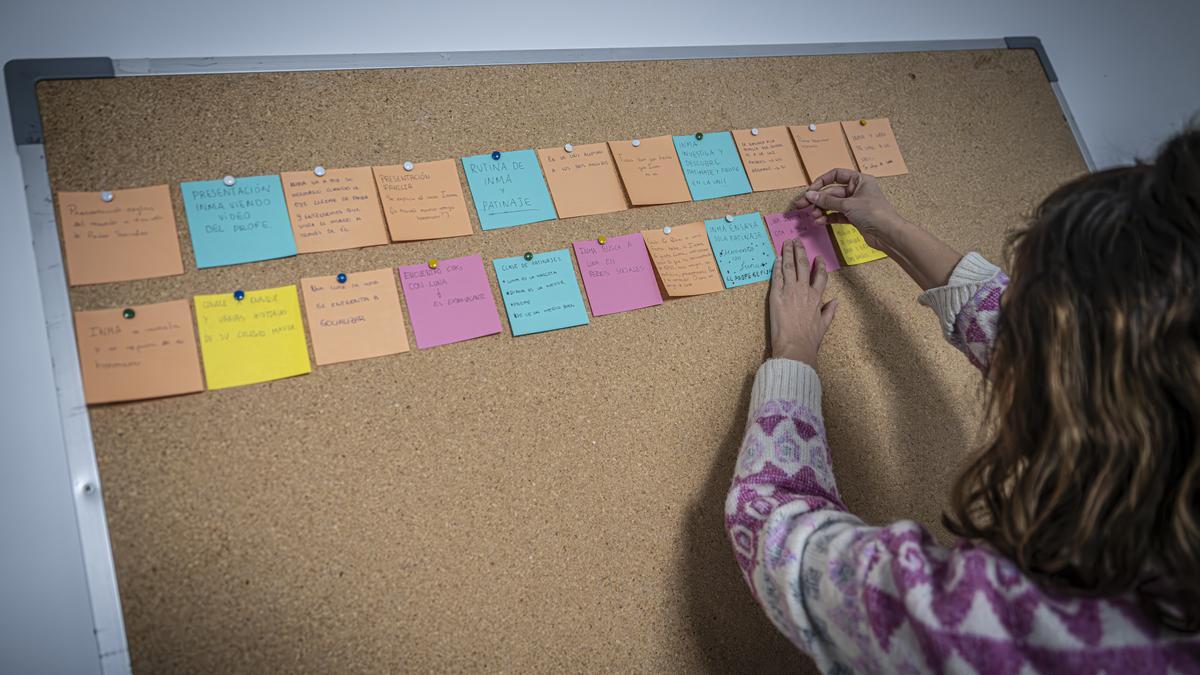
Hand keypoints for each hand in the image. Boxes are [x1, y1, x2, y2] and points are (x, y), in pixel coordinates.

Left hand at [769, 239, 837, 364]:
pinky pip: (777, 277)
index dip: (819, 265)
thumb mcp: (824, 325)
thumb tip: (836, 302)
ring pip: (789, 267)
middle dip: (800, 251)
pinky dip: (777, 267)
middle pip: (802, 266)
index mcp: (817, 298)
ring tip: (787, 243)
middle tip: (798, 241)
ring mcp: (790, 292)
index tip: (817, 258)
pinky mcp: (776, 296)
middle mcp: (804, 291)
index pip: (820, 276)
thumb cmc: (809, 339)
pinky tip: (777, 258)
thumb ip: (830, 311)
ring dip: (788, 253)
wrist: (795, 346)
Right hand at [792, 168, 907, 250]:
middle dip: (818, 200)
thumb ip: (827, 200)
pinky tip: (819, 221)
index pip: (836, 175)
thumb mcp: (847, 204)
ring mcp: (855, 204)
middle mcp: (857, 190)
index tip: (810, 191)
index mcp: (859, 180)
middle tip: (802, 206)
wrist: (887, 233)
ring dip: (822, 210)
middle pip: (832, 192)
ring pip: (833, 204)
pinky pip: (837, 214)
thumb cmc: (873, 212)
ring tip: (813, 217)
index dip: (821, 182)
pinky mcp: (854, 217)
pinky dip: (828, 217)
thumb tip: (810, 195)